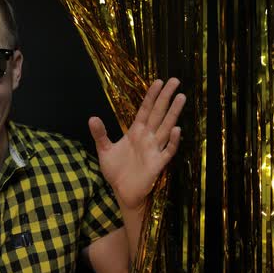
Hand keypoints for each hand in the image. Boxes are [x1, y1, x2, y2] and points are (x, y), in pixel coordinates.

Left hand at [89, 78, 185, 210]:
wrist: (122, 192)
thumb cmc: (116, 170)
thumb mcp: (105, 150)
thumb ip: (100, 134)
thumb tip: (92, 118)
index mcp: (135, 132)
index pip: (145, 110)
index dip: (151, 96)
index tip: (158, 82)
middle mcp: (147, 137)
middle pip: (158, 114)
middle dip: (166, 97)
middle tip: (175, 81)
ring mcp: (154, 149)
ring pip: (166, 128)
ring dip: (173, 113)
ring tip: (181, 97)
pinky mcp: (158, 163)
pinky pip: (168, 150)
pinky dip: (173, 141)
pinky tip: (176, 129)